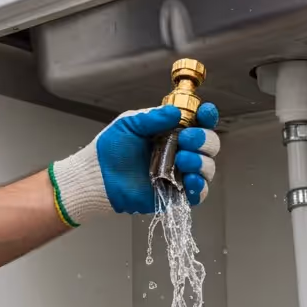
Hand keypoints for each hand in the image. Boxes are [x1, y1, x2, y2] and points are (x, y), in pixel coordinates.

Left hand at [48, 102, 220, 225]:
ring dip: (202, 162)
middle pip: (210, 145)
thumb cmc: (110, 149)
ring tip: (183, 159)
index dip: (207, 116)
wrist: (97, 176)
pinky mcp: (175, 195)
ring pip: (208, 168)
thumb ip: (153, 117)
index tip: (205, 113)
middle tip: (186, 139)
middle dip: (204, 140)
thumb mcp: (130, 124)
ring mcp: (180, 174)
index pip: (200, 122)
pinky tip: (190, 180)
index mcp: (172, 131)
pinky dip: (199, 187)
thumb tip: (176, 112)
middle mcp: (181, 151)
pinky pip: (198, 193)